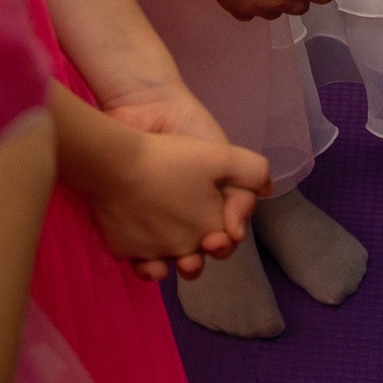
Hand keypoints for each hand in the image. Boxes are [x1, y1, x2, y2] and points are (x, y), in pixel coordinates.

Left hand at [96, 83, 265, 276]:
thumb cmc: (189, 132)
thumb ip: (247, 179)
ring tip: (173, 265)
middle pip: (195, 257)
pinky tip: (147, 264)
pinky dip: (145, 266)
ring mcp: (155, 225)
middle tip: (192, 258)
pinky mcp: (128, 224)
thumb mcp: (224, 155)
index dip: (225, 243)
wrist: (146, 112)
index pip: (223, 240)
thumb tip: (253, 212)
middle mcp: (184, 222)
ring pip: (167, 261)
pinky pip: (137, 257)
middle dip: (197, 264)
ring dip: (173, 270)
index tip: (222, 237)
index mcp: (210, 209)